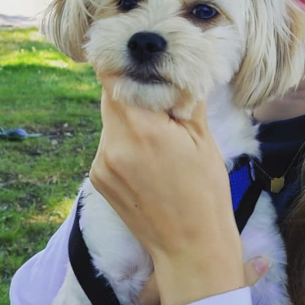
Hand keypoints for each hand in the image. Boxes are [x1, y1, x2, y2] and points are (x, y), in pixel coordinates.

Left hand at [88, 74, 245, 304]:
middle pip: (111, 97)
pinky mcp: (98, 179)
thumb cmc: (206, 192)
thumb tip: (176, 64)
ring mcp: (100, 165)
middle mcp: (112, 146)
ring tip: (162, 135)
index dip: (123, 63)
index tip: (136, 55)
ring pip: (111, 120)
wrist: (190, 249)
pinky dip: (126, 140)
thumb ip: (182, 96)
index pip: (114, 78)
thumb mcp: (203, 138)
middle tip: (160, 94)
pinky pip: (109, 144)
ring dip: (131, 116)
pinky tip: (151, 159)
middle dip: (133, 89)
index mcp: (141, 131)